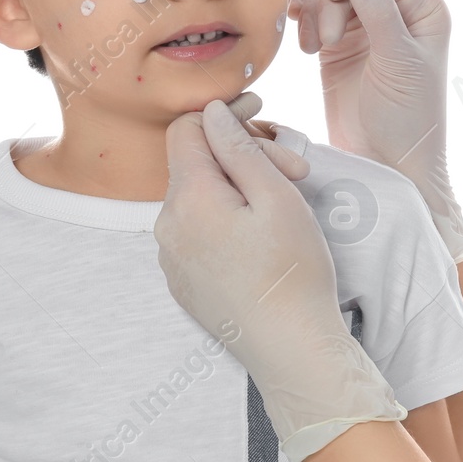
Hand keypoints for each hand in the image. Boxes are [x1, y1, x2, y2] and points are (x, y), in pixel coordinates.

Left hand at [155, 94, 405, 461]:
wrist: (289, 349)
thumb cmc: (292, 272)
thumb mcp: (277, 197)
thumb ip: (239, 148)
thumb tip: (212, 112)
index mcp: (188, 198)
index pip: (188, 129)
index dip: (227, 116)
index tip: (263, 118)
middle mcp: (166, 226)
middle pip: (196, 165)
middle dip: (241, 157)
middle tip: (296, 174)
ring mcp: (170, 258)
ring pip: (197, 199)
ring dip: (236, 190)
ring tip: (282, 209)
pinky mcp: (183, 282)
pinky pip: (197, 232)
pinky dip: (226, 222)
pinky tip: (261, 239)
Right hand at [288, 0, 462, 261]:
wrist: (386, 166)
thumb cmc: (407, 119)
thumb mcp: (398, 60)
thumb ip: (377, 10)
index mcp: (424, 9)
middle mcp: (396, 13)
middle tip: (330, 40)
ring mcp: (365, 29)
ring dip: (316, 12)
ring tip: (317, 49)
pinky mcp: (337, 48)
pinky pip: (314, 15)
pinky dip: (304, 20)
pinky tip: (304, 46)